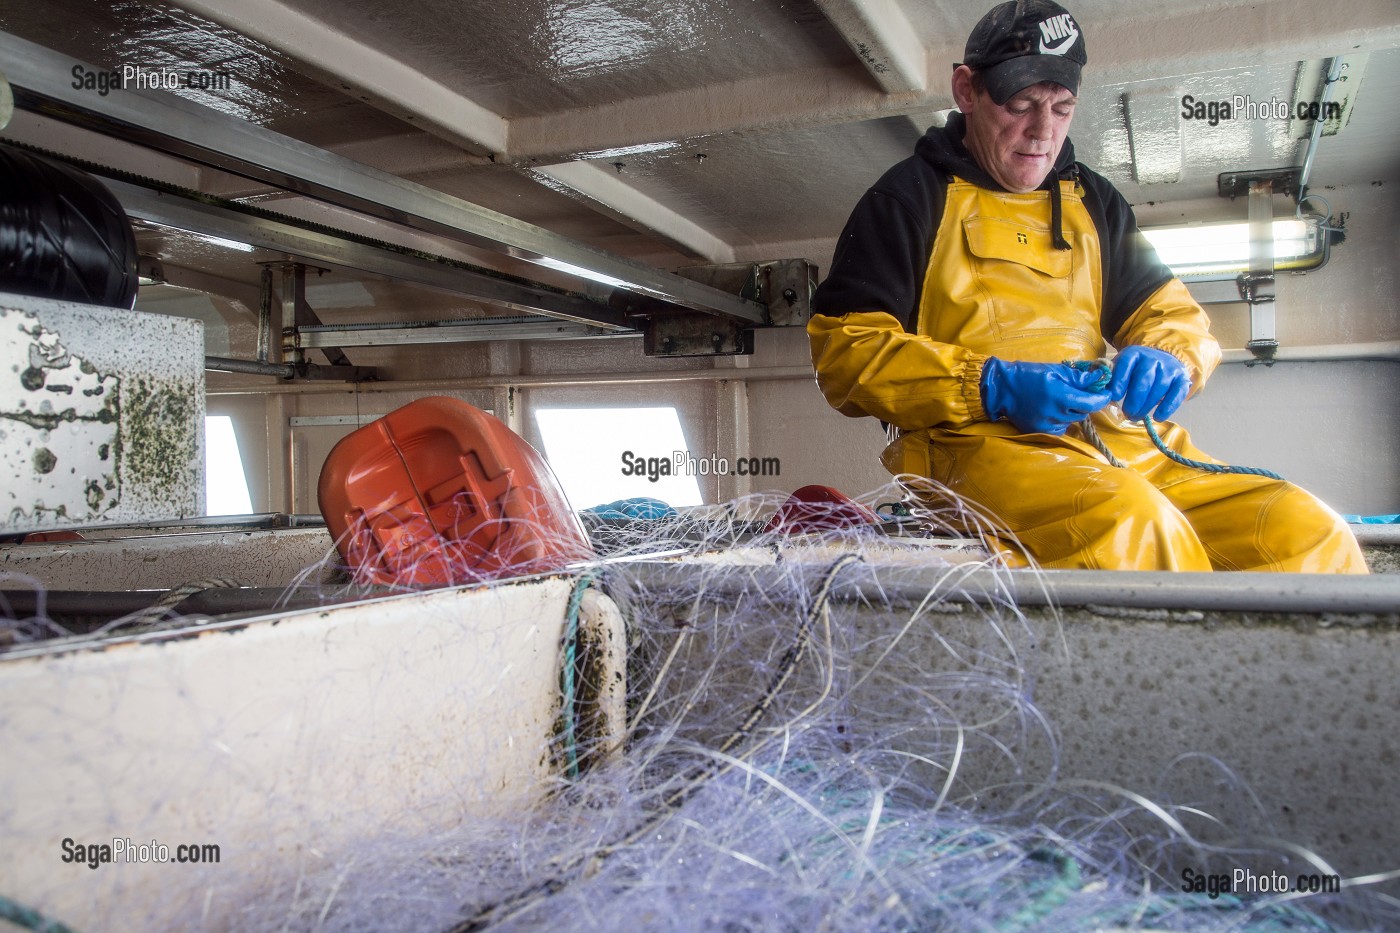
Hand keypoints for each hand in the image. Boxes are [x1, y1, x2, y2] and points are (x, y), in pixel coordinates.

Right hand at [981, 357, 1111, 434]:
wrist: (1002, 389)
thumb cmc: (1029, 375)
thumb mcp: (1055, 370)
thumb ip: (1078, 377)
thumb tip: (1100, 378)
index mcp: (1060, 396)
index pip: (1092, 403)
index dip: (1102, 398)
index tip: (1105, 393)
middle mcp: (1055, 414)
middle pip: (1083, 412)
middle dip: (1085, 403)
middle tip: (1078, 392)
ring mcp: (1047, 425)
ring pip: (1072, 422)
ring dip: (1072, 412)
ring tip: (1061, 401)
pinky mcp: (1040, 432)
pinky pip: (1060, 429)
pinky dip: (1061, 420)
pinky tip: (1052, 411)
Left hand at [1107, 346, 1190, 420]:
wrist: (1164, 360)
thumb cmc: (1135, 370)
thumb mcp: (1120, 367)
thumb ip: (1109, 376)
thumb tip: (1097, 388)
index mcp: (1133, 354)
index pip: (1125, 365)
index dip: (1119, 382)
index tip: (1114, 397)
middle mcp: (1152, 359)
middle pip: (1144, 379)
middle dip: (1134, 400)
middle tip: (1127, 413)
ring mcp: (1169, 369)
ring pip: (1159, 388)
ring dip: (1147, 406)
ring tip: (1136, 417)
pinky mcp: (1182, 380)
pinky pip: (1177, 394)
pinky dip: (1168, 407)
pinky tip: (1158, 417)